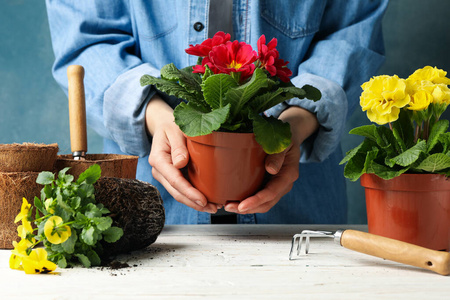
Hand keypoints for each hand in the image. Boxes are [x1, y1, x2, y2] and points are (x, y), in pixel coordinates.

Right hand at [145, 95, 219, 213]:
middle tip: (213, 209)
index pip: (175, 180)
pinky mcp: (172, 177)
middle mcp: (159, 170)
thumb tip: (180, 163)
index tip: (203, 200)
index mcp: (158, 159)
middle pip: (176, 192)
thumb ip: (178, 146)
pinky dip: (193, 197)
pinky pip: (182, 190)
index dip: (189, 192)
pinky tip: (207, 201)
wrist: (166, 126)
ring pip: (179, 194)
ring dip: (195, 204)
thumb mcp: (175, 130)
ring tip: (213, 208)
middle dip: (194, 203)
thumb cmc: (172, 126)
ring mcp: (165, 176)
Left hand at [224, 106, 318, 213]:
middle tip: (229, 207)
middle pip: (266, 203)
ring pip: (263, 204)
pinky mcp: (269, 185)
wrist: (289, 139)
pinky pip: (260, 198)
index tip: (243, 205)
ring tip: (229, 206)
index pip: (272, 193)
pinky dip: (248, 202)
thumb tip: (270, 169)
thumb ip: (278, 155)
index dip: (256, 201)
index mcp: (288, 174)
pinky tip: (235, 200)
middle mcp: (284, 184)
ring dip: (246, 208)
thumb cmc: (285, 138)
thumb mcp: (283, 142)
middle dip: (248, 208)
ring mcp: (277, 187)